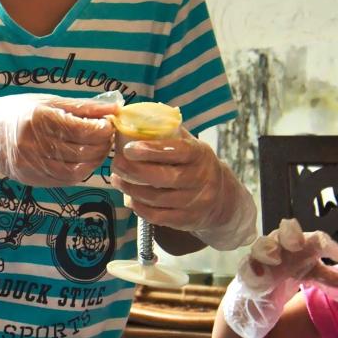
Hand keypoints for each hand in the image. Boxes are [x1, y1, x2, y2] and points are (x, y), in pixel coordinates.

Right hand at [0, 93, 115, 197]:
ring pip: (78, 170)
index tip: (107, 124)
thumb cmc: (18, 112)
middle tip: (105, 136)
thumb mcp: (47, 101)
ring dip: (94, 161)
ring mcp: (32, 164)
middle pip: (83, 151)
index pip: (83, 130)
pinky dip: (81, 171)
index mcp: (40, 118)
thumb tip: (114, 108)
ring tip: (95, 148)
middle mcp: (34, 143)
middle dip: (102, 145)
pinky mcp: (32, 178)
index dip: (103, 129)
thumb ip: (82, 107)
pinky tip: (81, 160)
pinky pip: (66, 180)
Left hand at [112, 127, 257, 249]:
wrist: (221, 199)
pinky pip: (156, 216)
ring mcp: (195, 202)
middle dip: (134, 171)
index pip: (177, 151)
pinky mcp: (186, 220)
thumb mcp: (190, 145)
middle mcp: (200, 179)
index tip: (128, 148)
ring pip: (155, 198)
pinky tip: (130, 197)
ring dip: (131, 189)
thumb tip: (134, 117)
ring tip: (118, 179)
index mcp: (200, 154)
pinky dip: (138, 207)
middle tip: (116, 164)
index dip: (151, 150)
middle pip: (163, 177)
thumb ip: (167, 133)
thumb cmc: (195, 165)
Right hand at [217, 219, 337, 337]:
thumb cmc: (285, 275)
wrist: (258, 292)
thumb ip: (329, 278)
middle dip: (291, 234)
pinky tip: (259, 276)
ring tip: (275, 258)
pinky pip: (247, 267)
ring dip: (268, 249)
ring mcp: (261, 257)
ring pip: (262, 246)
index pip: (315, 239)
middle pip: (285, 232)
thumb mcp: (310, 275)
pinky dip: (252, 270)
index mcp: (299, 245)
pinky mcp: (246, 271)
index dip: (326, 245)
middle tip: (299, 243)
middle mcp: (281, 246)